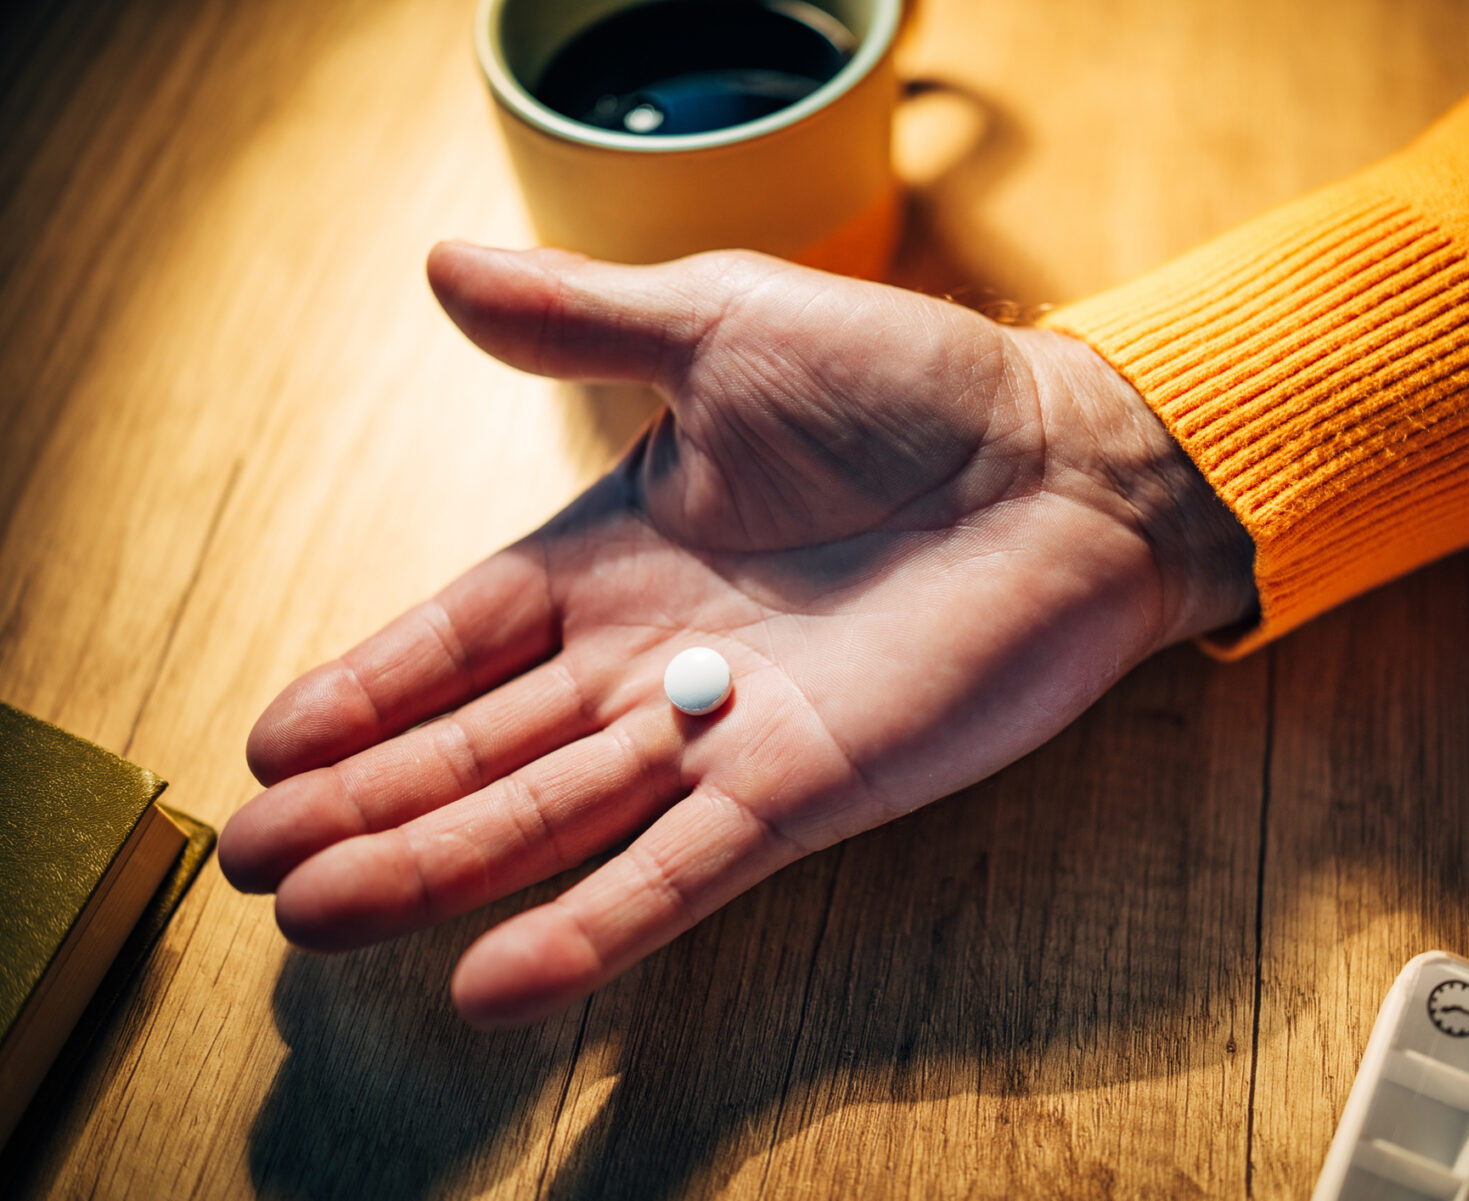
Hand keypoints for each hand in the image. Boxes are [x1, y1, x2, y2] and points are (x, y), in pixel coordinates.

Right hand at [218, 244, 1252, 1026]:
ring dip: (434, 869)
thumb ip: (587, 325)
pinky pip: (679, 870)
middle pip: (482, 746)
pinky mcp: (804, 790)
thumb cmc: (910, 386)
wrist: (1064, 464)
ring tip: (317, 917)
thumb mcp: (726, 328)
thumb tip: (442, 265)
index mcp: (621, 554)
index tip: (272, 742)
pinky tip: (497, 980)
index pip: (461, 635)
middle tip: (257, 862)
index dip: (369, 688)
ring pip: (552, 818)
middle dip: (367, 803)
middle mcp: (656, 659)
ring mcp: (725, 735)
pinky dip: (591, 925)